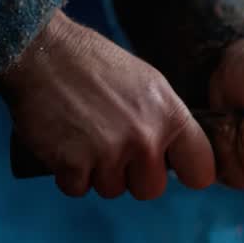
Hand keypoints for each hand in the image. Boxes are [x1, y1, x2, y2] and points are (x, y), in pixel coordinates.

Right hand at [0, 9, 214, 198]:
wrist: (42, 52)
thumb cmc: (95, 66)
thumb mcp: (149, 85)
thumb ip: (166, 122)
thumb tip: (176, 156)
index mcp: (171, 117)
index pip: (201, 170)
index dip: (186, 173)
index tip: (171, 168)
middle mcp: (146, 138)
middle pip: (150, 189)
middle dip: (131, 176)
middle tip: (111, 147)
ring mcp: (110, 153)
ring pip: (112, 190)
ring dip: (96, 173)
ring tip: (84, 137)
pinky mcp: (74, 164)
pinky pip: (77, 188)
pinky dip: (67, 173)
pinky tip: (64, 143)